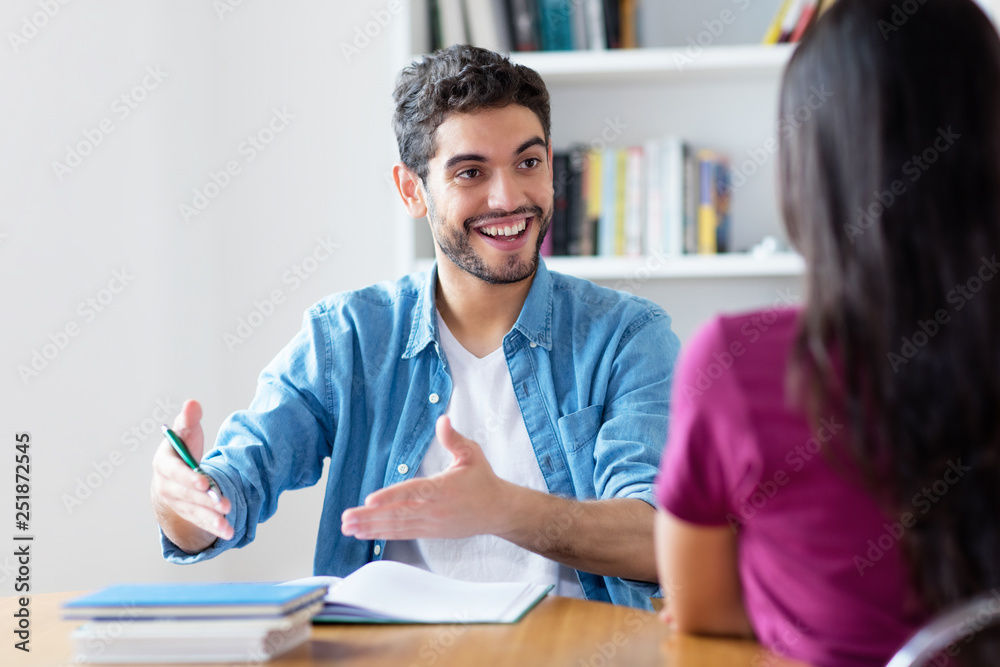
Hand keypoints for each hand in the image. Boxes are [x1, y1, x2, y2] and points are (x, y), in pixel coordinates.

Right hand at [151, 399, 233, 544]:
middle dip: (206, 500)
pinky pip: (200, 522)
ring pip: (194, 511)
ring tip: (228, 525)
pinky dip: (213, 527)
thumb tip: (192, 403)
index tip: (204, 482)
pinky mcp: (187, 513)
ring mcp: (176, 502)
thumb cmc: (181, 449)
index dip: (188, 477)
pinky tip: (228, 532)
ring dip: (211, 519)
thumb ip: (189, 420)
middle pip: (187, 495)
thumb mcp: (185, 431)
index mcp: (164, 463)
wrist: (174, 474)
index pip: (174, 472)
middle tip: (224, 503)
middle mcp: (167, 485)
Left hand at [341, 415, 507, 539]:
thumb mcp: (472, 454)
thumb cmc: (483, 480)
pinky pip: (403, 533)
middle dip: (370, 517)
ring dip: (371, 527)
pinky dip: (382, 534)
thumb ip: (454, 439)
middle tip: (346, 518)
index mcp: (443, 488)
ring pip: (397, 526)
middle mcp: (435, 508)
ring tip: (348, 527)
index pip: (413, 492)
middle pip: (398, 514)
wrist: (497, 511)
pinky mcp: (430, 532)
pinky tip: (365, 533)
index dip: (390, 497)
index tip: (369, 500)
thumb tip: (442, 420)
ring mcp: (431, 523)